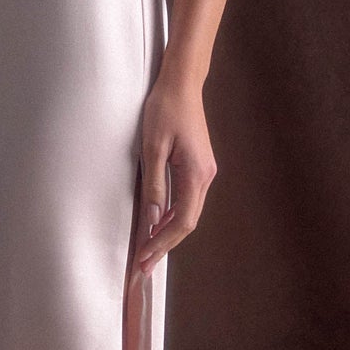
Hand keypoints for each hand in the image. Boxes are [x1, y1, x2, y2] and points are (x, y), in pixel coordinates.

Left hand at [136, 67, 216, 272]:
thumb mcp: (152, 148)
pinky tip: (157, 223)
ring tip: (148, 251)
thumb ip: (153, 186)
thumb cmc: (164, 109)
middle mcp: (206, 176)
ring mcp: (205, 171)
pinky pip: (187, 199)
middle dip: (164, 245)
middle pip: (187, 222)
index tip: (143, 259)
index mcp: (196, 173)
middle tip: (143, 266)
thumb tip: (151, 220)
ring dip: (168, 233)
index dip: (161, 243)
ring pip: (188, 213)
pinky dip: (172, 216)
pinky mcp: (199, 166)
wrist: (182, 83)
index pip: (180, 221)